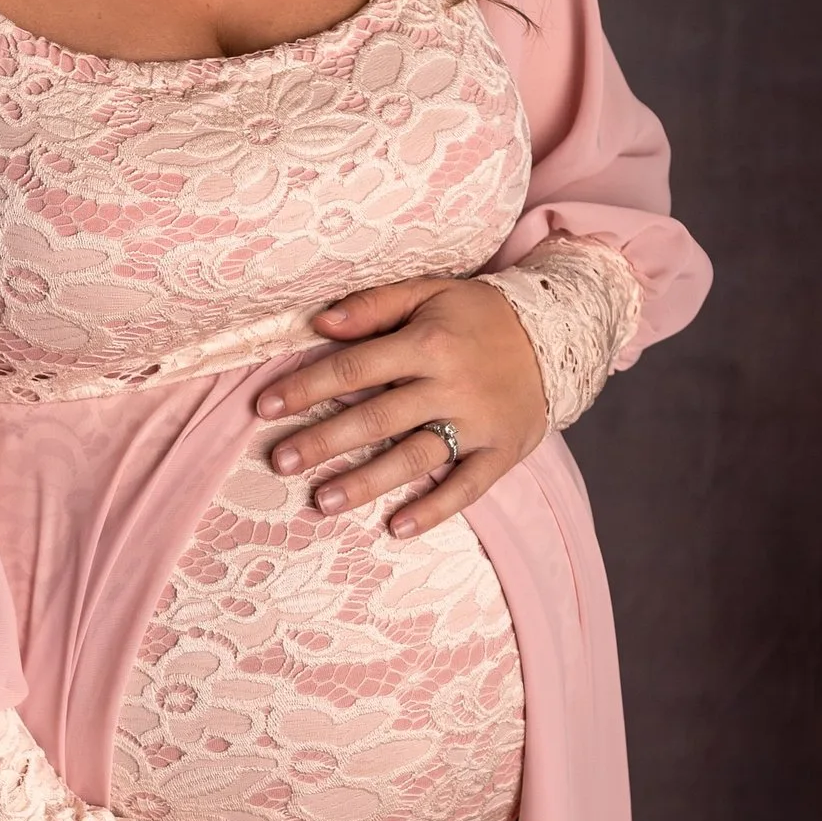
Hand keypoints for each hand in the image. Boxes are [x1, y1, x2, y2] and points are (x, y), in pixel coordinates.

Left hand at [257, 275, 546, 539]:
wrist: (557, 332)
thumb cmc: (477, 313)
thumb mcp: (429, 292)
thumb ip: (374, 305)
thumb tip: (320, 321)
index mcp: (428, 342)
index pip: (355, 367)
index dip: (307, 387)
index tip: (264, 407)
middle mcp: (451, 385)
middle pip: (377, 419)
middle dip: (324, 442)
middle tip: (281, 461)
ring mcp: (479, 423)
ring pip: (415, 458)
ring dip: (366, 483)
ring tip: (321, 502)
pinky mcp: (503, 451)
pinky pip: (466, 488)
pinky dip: (433, 510)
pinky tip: (396, 528)